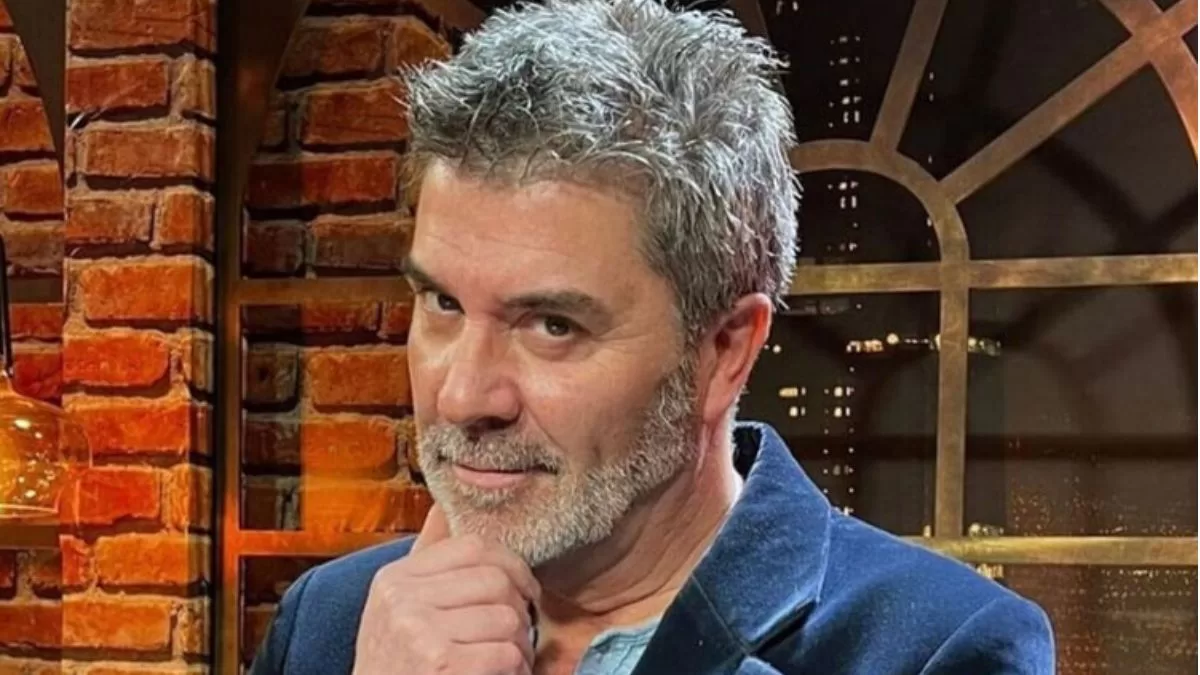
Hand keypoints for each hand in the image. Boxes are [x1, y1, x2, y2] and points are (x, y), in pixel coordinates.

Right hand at [352, 505, 540, 674]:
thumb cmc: (398, 668)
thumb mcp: (398, 610)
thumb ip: (427, 565)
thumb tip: (443, 507)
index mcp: (395, 579)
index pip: (471, 546)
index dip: (511, 565)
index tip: (524, 590)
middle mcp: (402, 600)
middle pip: (496, 579)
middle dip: (520, 609)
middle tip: (520, 633)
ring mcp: (420, 632)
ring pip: (507, 618)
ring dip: (520, 646)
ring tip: (507, 660)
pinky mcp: (442, 665)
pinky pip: (508, 653)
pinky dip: (516, 670)